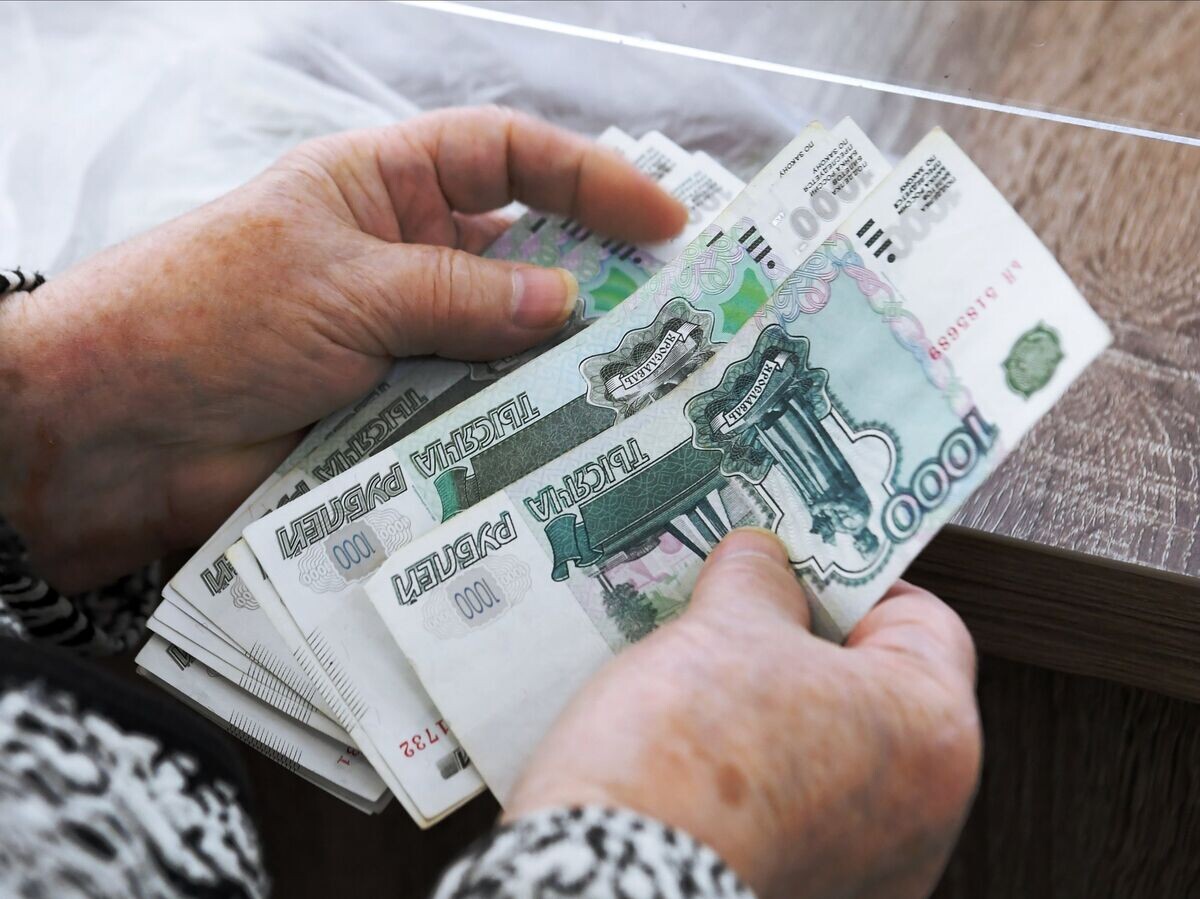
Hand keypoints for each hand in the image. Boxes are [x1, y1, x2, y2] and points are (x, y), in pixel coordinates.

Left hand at [0, 106, 685, 591]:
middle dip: (599, 279)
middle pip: (526, 255)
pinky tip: (572, 449)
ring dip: (565, 367)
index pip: (507, 158)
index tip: (664, 221)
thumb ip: (462, 296)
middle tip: (682, 318)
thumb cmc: (204, 316)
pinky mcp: (395, 417)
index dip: (589, 179)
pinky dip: (520, 430)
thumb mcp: (343, 284)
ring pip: (509, 345)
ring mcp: (405, 342)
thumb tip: (569, 302)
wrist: (113, 431)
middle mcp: (406, 259)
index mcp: (385, 189)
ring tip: (645, 394)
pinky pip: (476, 417)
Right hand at [505, 529, 980, 898]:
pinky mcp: (813, 898)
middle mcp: (927, 816)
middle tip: (739, 615)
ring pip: (836, 756)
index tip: (793, 564)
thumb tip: (763, 560)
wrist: (612, 885)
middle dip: (808, 648)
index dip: (852, 579)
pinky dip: (760, 781)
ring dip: (781, 716)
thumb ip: (758, 579)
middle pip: (878, 692)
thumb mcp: (724, 630)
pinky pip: (801, 816)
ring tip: (706, 686)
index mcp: (935, 735)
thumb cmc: (685, 760)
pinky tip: (699, 756)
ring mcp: (873, 873)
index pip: (923, 619)